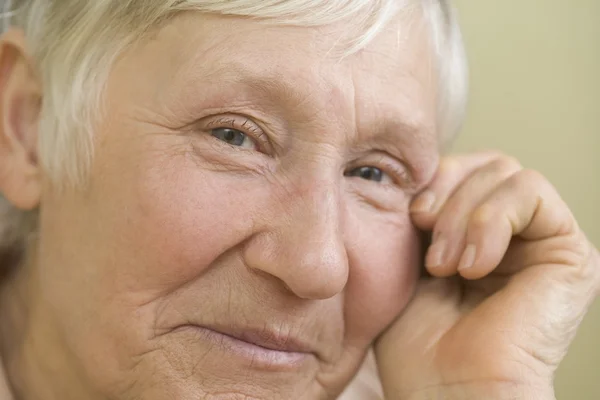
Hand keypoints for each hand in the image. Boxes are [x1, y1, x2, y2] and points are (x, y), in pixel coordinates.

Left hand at [374, 152, 599, 399]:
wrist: (443, 391)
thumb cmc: (415, 338)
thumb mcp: (405, 255)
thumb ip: (423, 206)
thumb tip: (422, 163)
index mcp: (476, 233)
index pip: (461, 169)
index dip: (431, 179)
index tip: (408, 216)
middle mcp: (513, 235)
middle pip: (485, 163)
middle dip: (445, 194)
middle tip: (425, 247)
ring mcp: (542, 243)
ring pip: (505, 171)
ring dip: (464, 214)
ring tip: (445, 267)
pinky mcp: (569, 255)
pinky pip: (531, 191)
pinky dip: (491, 220)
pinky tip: (474, 266)